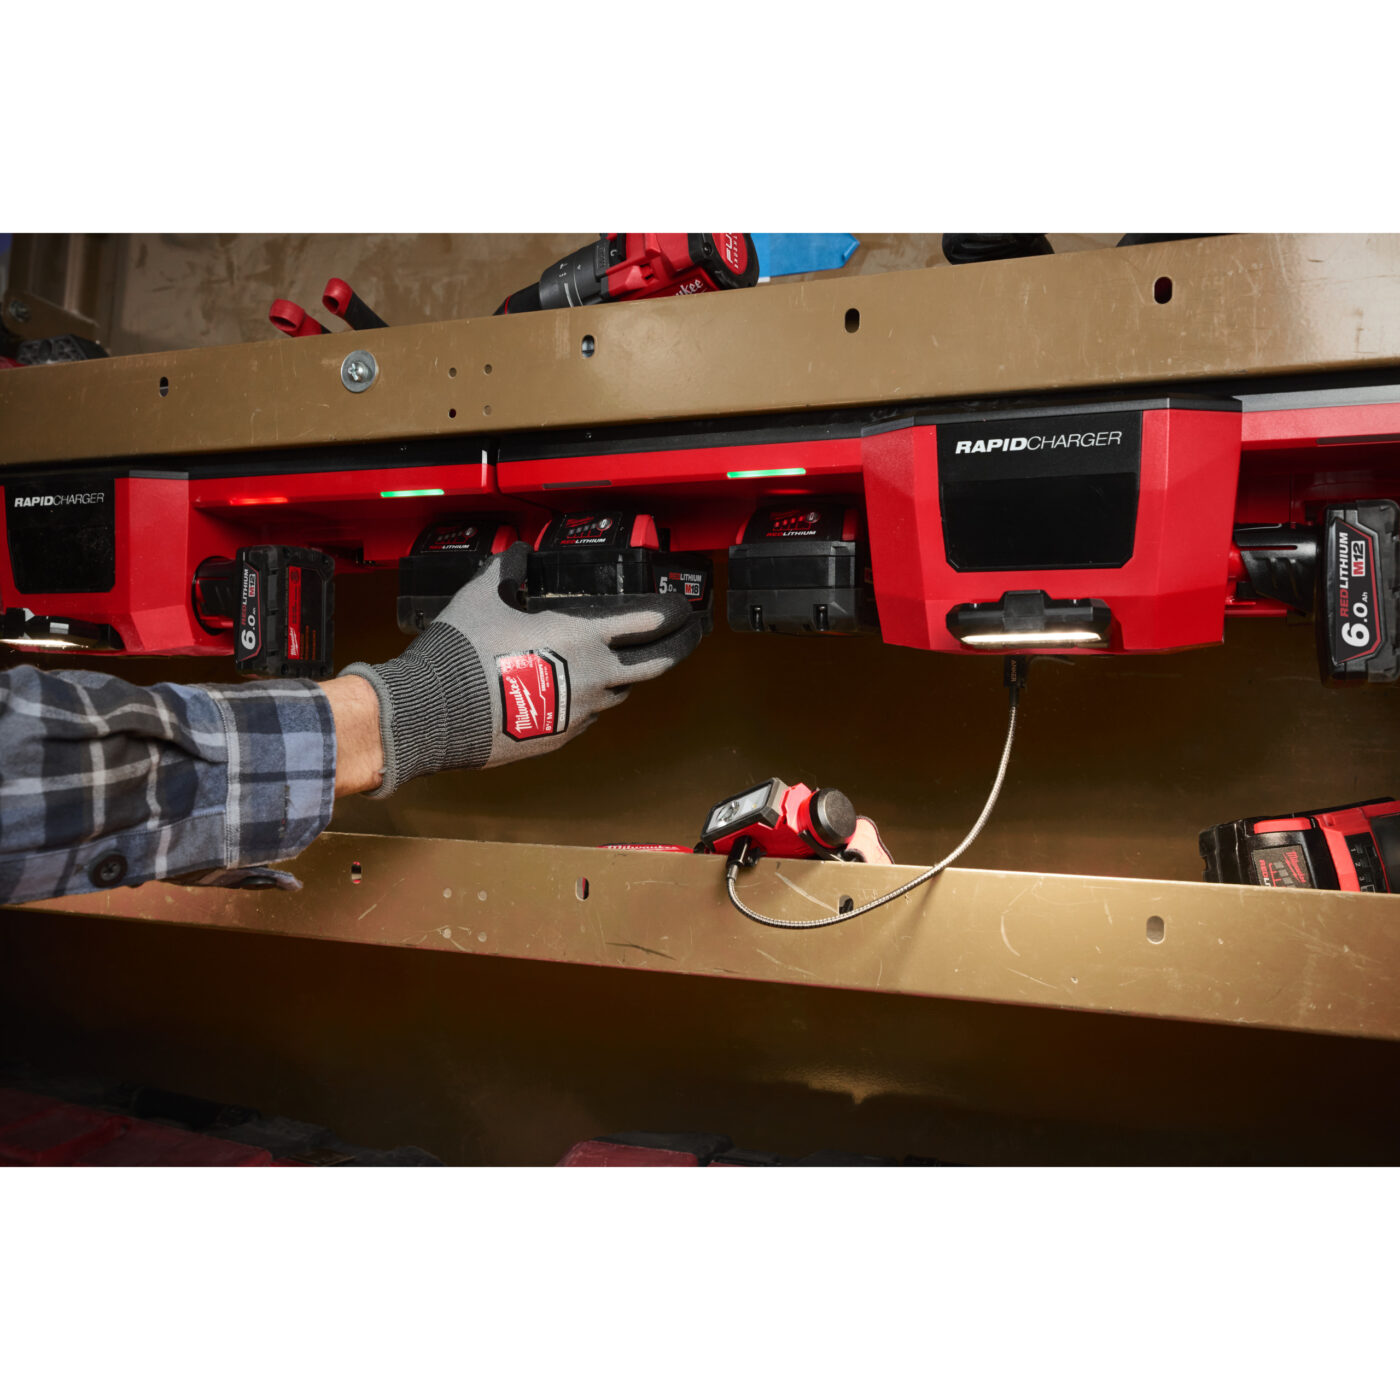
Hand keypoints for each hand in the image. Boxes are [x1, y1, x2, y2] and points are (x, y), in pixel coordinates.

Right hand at [341, 542, 702, 796]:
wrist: (436, 712)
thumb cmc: (463, 653)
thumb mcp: (484, 596)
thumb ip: (508, 570)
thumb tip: (518, 552)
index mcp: (583, 637)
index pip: (650, 623)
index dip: (675, 614)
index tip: (687, 608)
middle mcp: (594, 676)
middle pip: (658, 663)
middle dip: (683, 645)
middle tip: (693, 633)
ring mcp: (582, 712)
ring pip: (623, 692)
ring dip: (631, 674)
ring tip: (631, 661)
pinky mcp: (562, 736)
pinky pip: (590, 715)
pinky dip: (594, 699)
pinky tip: (580, 690)